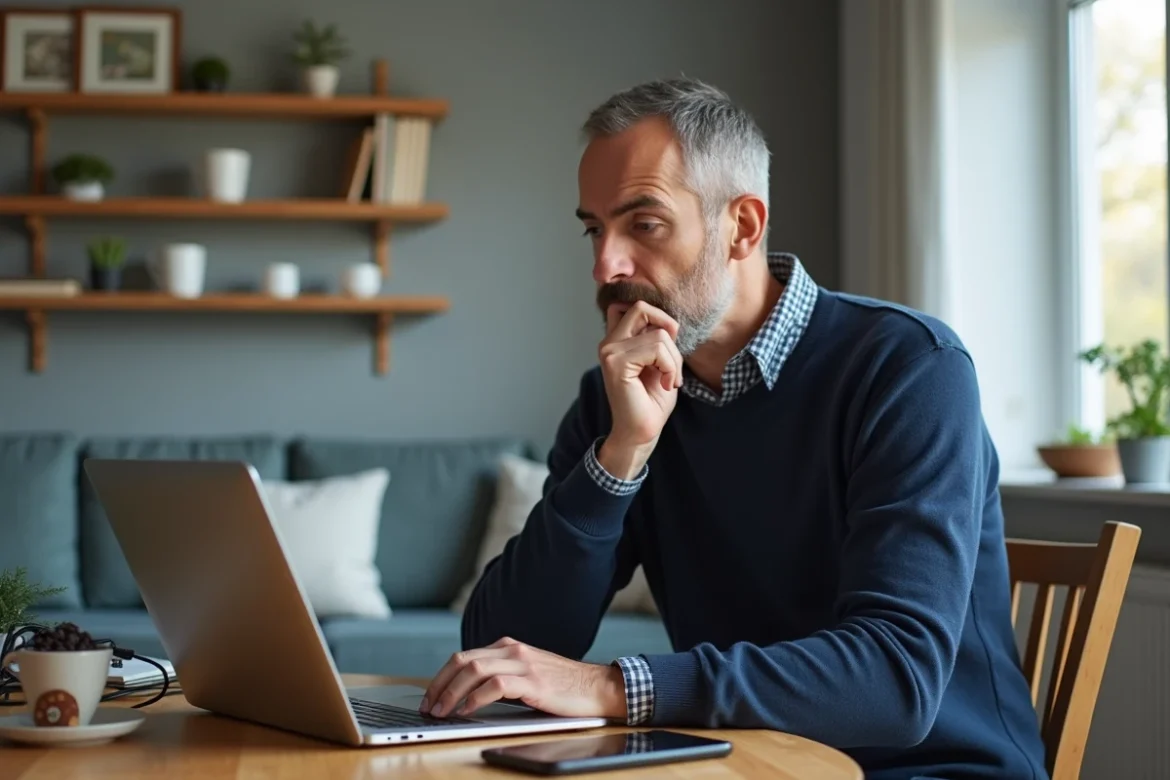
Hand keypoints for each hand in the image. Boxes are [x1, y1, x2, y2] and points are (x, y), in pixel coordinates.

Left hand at [421, 637, 626, 719]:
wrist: (597, 687)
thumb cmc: (562, 686)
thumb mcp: (526, 675)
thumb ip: (501, 677)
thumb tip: (467, 695)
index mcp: (509, 647)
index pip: (463, 657)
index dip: (441, 677)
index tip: (430, 697)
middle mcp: (513, 651)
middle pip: (462, 660)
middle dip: (439, 684)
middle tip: (429, 706)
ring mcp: (524, 664)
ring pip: (474, 670)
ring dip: (452, 692)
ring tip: (442, 711)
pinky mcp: (534, 682)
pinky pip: (496, 685)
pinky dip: (476, 698)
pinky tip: (468, 710)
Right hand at [598, 301, 683, 476]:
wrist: (642, 432)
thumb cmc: (652, 401)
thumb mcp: (661, 361)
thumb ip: (658, 338)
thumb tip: (668, 322)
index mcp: (616, 340)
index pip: (635, 307)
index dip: (658, 318)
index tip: (667, 349)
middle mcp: (609, 342)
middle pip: (642, 308)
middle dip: (668, 327)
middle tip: (673, 358)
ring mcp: (610, 351)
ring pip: (658, 333)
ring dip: (674, 358)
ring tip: (671, 379)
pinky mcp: (616, 363)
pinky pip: (657, 348)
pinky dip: (671, 366)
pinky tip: (667, 384)